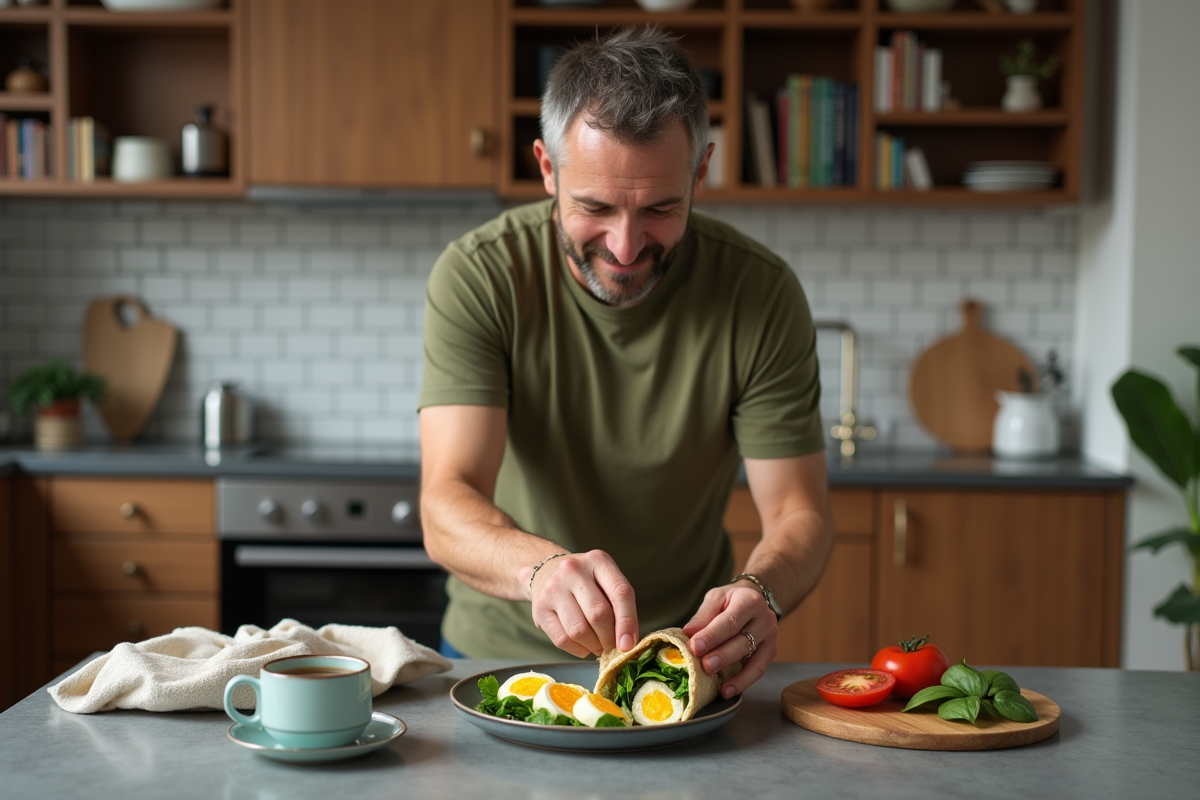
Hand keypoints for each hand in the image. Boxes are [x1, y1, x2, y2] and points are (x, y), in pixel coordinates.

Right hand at [528, 549, 638, 657]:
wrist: (545, 572)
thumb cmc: (584, 582)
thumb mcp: (604, 580)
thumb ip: (619, 605)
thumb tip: (626, 643)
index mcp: (598, 560)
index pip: (620, 592)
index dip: (628, 622)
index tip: (629, 645)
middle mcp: (573, 570)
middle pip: (599, 614)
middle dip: (609, 638)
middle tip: (612, 646)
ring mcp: (554, 588)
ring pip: (579, 630)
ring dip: (594, 646)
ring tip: (598, 646)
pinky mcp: (540, 608)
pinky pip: (562, 639)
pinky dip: (578, 649)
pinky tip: (583, 646)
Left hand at [683, 582, 777, 698]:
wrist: (755, 599)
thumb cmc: (731, 600)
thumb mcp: (716, 598)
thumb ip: (703, 615)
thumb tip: (688, 632)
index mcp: (749, 601)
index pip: (730, 620)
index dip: (712, 635)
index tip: (695, 646)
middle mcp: (764, 619)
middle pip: (743, 641)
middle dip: (723, 655)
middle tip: (705, 665)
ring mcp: (770, 637)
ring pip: (753, 659)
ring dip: (734, 673)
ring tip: (718, 686)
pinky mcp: (770, 652)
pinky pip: (758, 670)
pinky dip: (743, 682)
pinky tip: (728, 691)